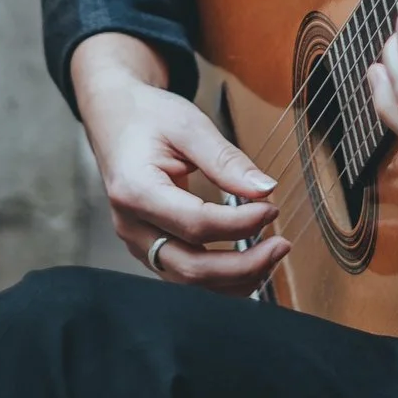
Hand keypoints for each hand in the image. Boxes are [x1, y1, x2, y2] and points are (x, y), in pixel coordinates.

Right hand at [72, 32, 289, 293]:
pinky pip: (185, 273)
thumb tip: (265, 189)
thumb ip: (226, 160)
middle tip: (282, 245)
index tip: (271, 208)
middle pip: (190, 266)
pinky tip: (251, 262)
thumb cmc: (148, 117)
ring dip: (235, 277)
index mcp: (135, 191)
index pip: (195, 224)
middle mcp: (130, 225)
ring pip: (188, 279)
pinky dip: (221, 276)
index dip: (239, 224)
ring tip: (273, 255)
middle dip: (243, 265)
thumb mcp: (189, 125)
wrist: (115, 118)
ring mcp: (136, 241)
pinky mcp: (148, 247)